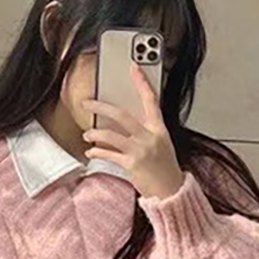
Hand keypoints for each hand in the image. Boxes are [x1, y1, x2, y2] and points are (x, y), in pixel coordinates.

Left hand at [81, 63, 184, 200]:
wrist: (171, 190)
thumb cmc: (165, 169)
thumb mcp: (161, 144)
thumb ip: (146, 131)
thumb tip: (125, 122)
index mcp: (159, 129)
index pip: (150, 100)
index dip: (142, 82)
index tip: (133, 68)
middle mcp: (149, 137)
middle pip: (122, 115)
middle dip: (101, 107)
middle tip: (88, 102)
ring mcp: (140, 150)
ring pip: (111, 135)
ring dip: (95, 133)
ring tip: (87, 133)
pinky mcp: (131, 164)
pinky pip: (109, 154)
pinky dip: (97, 152)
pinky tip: (91, 151)